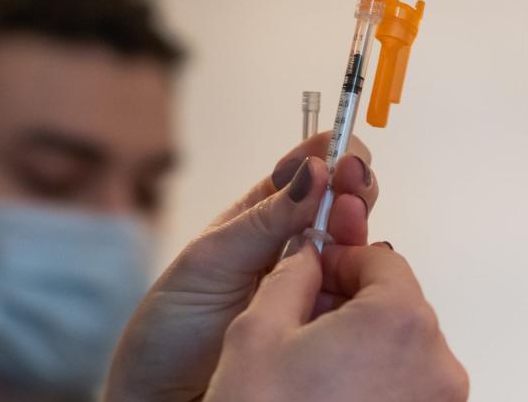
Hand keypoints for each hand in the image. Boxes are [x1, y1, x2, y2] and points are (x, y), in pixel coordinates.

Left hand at [104, 133, 376, 401]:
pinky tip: (362, 261)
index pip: (301, 176)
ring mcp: (308, 288)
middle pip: (336, 206)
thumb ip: (263, 219)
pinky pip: (353, 293)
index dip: (326, 157)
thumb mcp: (209, 260)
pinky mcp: (321, 326)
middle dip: (350, 185)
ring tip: (350, 212)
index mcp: (255, 221)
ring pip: (351, 246)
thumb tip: (310, 170)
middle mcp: (288, 251)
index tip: (340, 150)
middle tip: (352, 178)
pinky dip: (364, 274)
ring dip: (357, 223)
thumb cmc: (170, 329)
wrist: (162, 397)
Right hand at [203, 242, 468, 401]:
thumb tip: (306, 253)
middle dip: (352, 303)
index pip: (381, 261)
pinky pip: (407, 388)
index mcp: (398, 322)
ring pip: (404, 349)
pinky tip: (330, 394)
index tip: (313, 273)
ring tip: (312, 366)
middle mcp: (436, 364)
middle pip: (398, 305)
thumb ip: (290, 276)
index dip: (341, 260)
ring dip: (364, 344)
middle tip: (303, 320)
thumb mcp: (257, 332)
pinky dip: (376, 381)